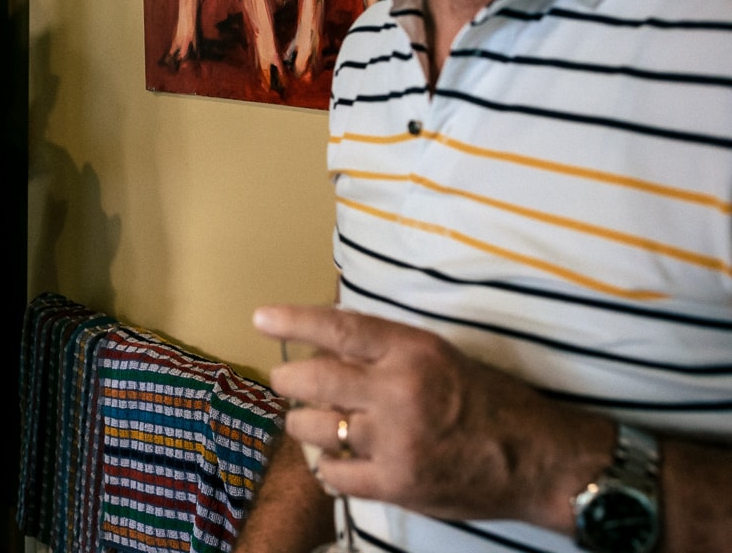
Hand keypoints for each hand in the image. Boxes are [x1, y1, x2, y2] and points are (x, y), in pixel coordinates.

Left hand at [254, 305, 610, 532]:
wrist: (539, 460)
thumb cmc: (491, 402)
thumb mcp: (441, 357)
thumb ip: (386, 353)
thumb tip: (326, 347)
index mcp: (413, 351)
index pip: (340, 328)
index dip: (295, 321)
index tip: (261, 318)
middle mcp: (399, 390)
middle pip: (314, 379)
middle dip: (290, 380)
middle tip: (287, 382)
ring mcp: (394, 439)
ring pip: (315, 427)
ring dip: (305, 425)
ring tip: (314, 423)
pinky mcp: (396, 482)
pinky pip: (335, 474)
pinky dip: (328, 467)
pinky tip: (335, 462)